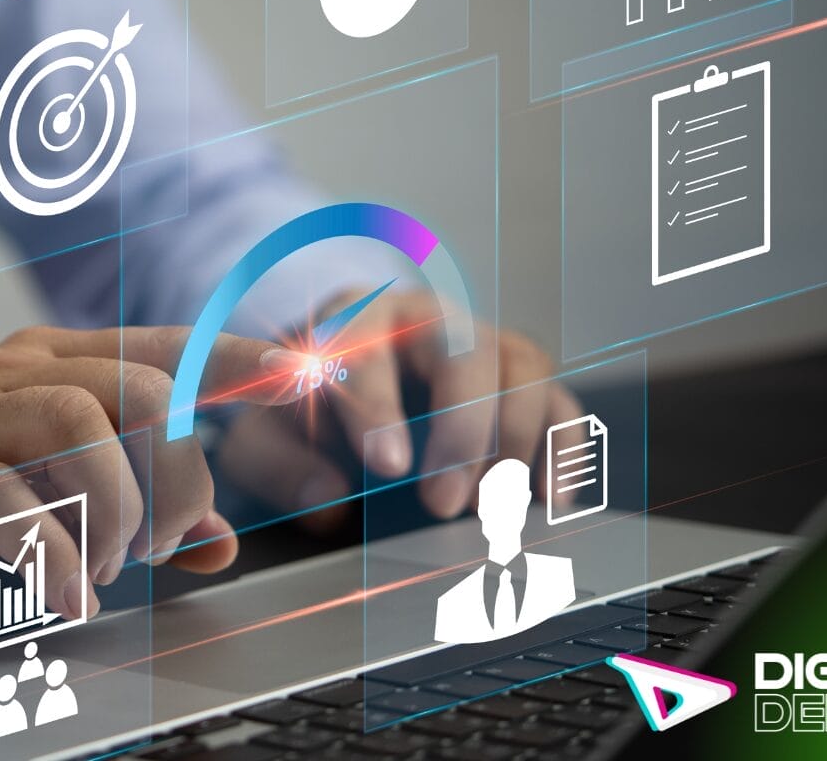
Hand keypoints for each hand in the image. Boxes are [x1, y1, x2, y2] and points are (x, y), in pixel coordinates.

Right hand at [0, 325, 309, 641]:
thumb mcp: (38, 501)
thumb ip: (127, 508)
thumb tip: (216, 542)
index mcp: (39, 365)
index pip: (160, 345)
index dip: (236, 363)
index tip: (302, 384)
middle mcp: (0, 376)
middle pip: (133, 387)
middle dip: (171, 476)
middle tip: (154, 545)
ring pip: (81, 429)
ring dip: (119, 513)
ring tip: (107, 567)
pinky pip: (12, 505)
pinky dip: (60, 559)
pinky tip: (68, 596)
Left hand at [218, 286, 581, 526]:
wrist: (339, 382)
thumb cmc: (303, 408)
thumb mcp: (265, 433)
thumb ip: (281, 464)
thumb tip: (327, 501)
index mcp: (353, 318)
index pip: (366, 350)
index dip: (377, 408)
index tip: (387, 465)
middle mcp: (428, 319)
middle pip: (463, 351)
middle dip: (460, 430)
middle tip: (442, 503)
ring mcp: (483, 343)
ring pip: (522, 368)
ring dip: (513, 440)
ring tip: (491, 507)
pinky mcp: (520, 380)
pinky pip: (559, 401)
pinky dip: (562, 448)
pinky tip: (548, 499)